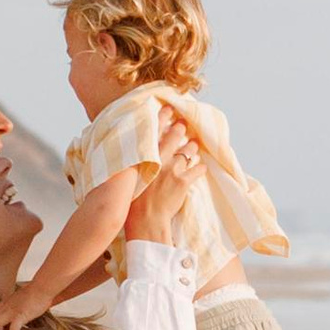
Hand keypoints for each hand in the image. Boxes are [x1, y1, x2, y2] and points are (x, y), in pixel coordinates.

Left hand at [0, 285, 47, 329]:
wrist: (42, 287)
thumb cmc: (37, 290)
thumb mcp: (24, 295)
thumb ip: (21, 301)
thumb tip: (27, 305)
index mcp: (8, 301)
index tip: (4, 325)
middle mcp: (7, 306)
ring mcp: (12, 311)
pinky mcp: (20, 316)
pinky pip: (13, 328)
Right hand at [122, 127, 202, 244]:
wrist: (145, 219)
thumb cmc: (132, 203)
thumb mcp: (128, 179)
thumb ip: (131, 166)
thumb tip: (129, 159)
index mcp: (145, 157)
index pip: (153, 133)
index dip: (161, 119)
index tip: (167, 110)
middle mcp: (159, 160)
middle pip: (173, 138)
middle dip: (179, 129)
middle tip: (183, 124)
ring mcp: (172, 170)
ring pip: (187, 152)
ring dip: (191, 148)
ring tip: (193, 145)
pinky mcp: (183, 181)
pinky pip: (197, 170)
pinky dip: (200, 168)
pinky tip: (201, 167)